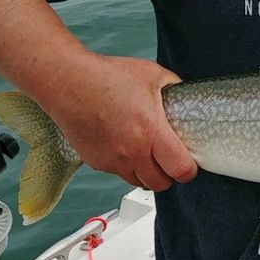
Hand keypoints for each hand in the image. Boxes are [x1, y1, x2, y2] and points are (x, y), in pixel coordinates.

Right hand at [36, 50, 197, 192]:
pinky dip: (126, 165)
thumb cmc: (107, 77)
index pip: (181, 170)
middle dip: (169, 174)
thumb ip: (174, 87)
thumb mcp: (152, 74)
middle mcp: (132, 152)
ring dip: (147, 173)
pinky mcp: (97, 162)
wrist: (68, 83)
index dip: (190, 169)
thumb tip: (184, 96)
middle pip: (161, 184)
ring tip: (148, 152)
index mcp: (151, 132)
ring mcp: (113, 161)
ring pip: (139, 182)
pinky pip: (119, 173)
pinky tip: (125, 145)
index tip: (190, 162)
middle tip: (169, 158)